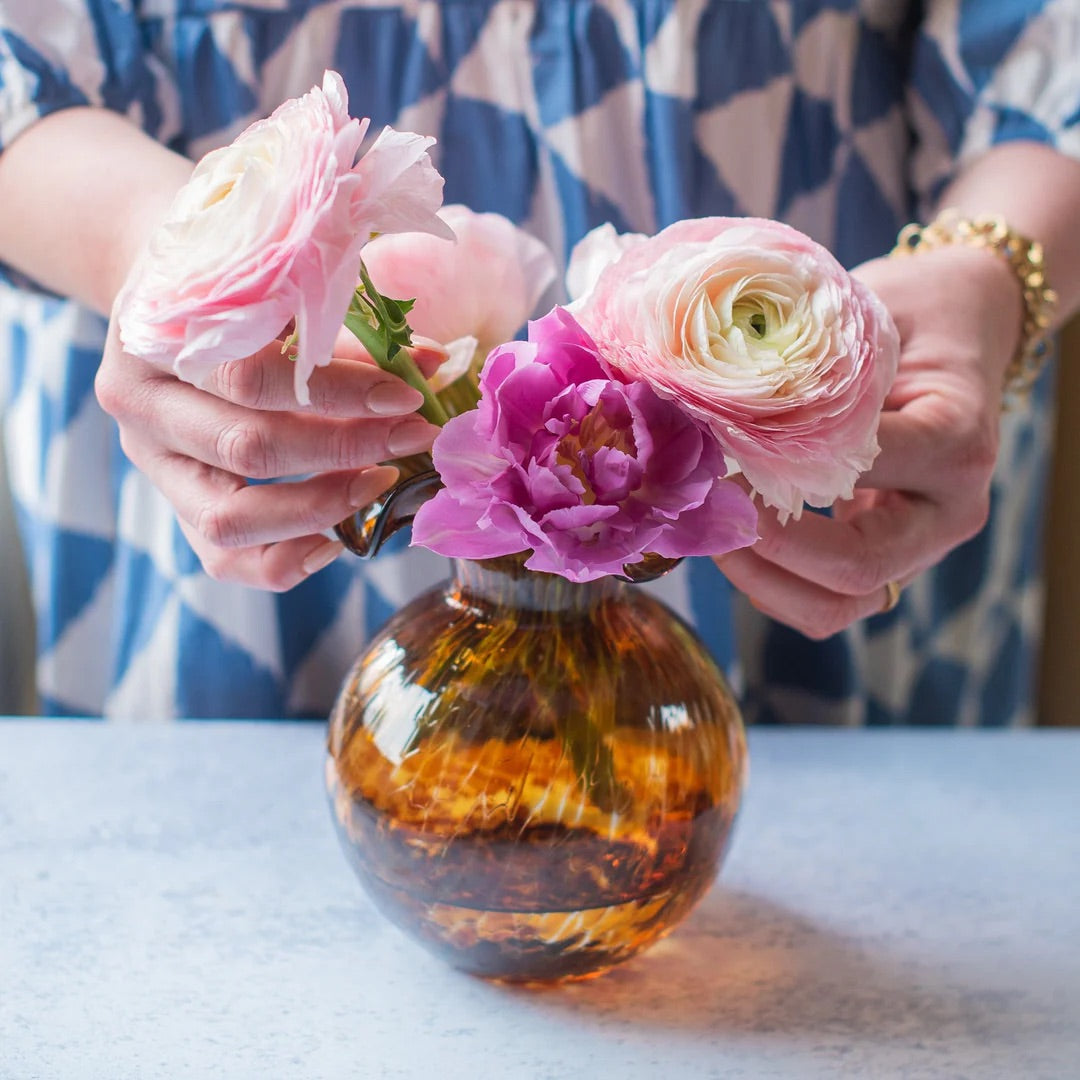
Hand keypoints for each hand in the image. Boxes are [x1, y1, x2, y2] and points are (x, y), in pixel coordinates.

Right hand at [95, 319, 438, 590]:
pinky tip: (337, 541)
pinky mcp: (173, 505)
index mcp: (155, 337)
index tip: (406, 396)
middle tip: (411, 438)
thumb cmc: (233, 283)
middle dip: (344, 450)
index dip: (339, 393)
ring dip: (318, 510)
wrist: (169, 294)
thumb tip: (431, 365)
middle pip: (246, 450)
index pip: (251, 379)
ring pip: (228, 519)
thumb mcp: (279, 286)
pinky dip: (284, 561)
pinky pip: (223, 557)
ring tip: (380, 484)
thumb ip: (346, 331)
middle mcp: (140, 405)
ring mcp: (152, 463)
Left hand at [714, 244, 1022, 638]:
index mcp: (954, 441)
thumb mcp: (872, 312)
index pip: (860, 472)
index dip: (779, 471)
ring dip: (763, 581)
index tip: (719, 450)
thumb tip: (714, 400)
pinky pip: (828, 602)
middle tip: (710, 508)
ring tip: (711, 534)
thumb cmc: (914, 312)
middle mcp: (949, 509)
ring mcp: (922, 545)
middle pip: (857, 569)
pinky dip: (771, 584)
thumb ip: (814, 362)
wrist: (961, 329)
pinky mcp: (890, 560)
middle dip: (767, 548)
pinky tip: (732, 543)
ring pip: (841, 606)